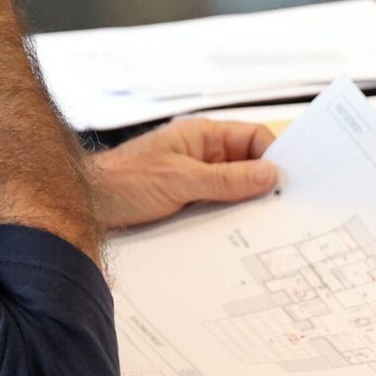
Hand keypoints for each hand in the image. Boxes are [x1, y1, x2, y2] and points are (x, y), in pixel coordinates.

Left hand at [89, 119, 278, 230]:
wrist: (84, 205)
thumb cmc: (121, 180)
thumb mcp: (178, 179)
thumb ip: (225, 179)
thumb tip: (269, 175)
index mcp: (202, 137)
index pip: (254, 139)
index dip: (275, 157)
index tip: (291, 182)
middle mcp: (202, 156)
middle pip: (248, 167)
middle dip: (263, 186)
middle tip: (283, 210)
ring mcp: (194, 181)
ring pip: (234, 192)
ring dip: (245, 208)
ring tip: (263, 227)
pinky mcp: (186, 205)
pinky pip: (217, 211)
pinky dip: (228, 222)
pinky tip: (235, 238)